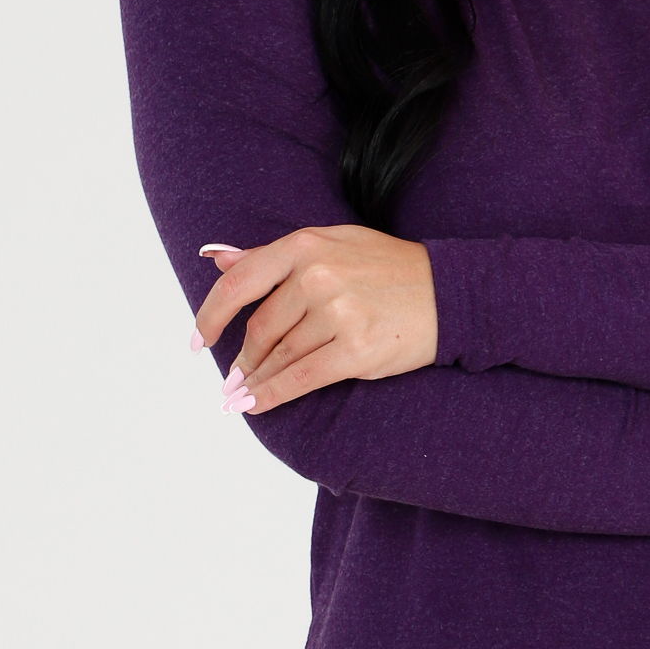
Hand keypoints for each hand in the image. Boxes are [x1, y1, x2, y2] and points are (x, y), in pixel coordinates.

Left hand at [191, 226, 437, 411]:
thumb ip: (272, 255)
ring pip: (279, 356)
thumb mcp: (331, 244)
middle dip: (244, 357)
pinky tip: (256, 404)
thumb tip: (217, 258)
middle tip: (234, 377)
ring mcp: (338, 313)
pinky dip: (273, 395)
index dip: (211, 315)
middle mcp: (318, 275)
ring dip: (255, 380)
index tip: (199, 340)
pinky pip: (301, 379)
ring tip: (242, 395)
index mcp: (307, 245)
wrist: (450, 293)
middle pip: (261, 327)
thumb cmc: (388, 268)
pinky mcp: (356, 350)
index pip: (240, 282)